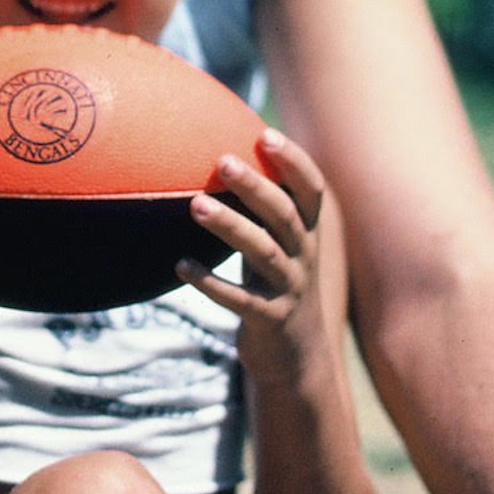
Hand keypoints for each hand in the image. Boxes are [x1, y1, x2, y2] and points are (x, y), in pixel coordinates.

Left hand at [177, 127, 328, 383]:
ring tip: (196, 205)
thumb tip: (220, 153)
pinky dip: (210, 282)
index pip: (311, 190)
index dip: (293, 162)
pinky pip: (240, 300)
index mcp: (307, 232)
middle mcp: (303, 256)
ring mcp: (289, 289)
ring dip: (229, 226)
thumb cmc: (274, 282)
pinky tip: (181, 265)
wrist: (297, 358)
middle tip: (222, 161)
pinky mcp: (270, 321)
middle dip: (255, 186)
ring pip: (262, 251)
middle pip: (284, 214)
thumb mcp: (277, 244)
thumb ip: (261, 208)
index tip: (264, 135)